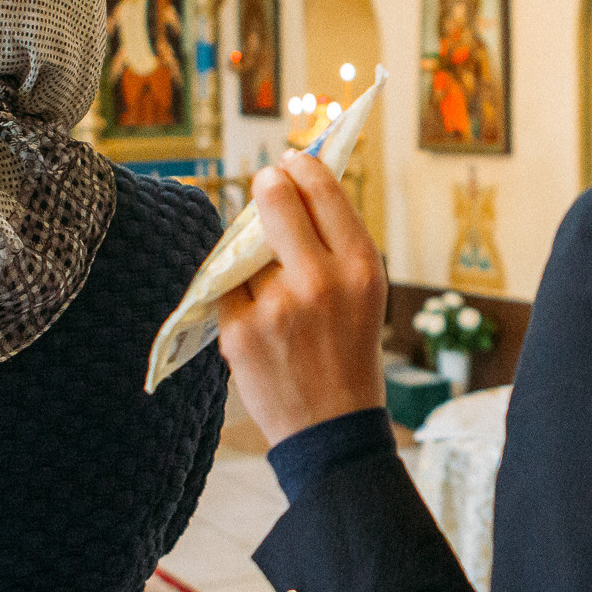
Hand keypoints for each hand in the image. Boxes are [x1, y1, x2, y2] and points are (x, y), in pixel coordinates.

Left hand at [217, 154, 387, 444]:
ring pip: (247, 248)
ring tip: (275, 288)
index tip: (289, 161)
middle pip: (275, 200)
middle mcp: (321, 280)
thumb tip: (290, 188)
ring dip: (253, 254)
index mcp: (361, 267)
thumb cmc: (349, 354)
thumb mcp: (364, 296)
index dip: (300, 167)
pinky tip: (258, 317)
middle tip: (263, 184)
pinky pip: (227, 287)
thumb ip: (334, 245)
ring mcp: (276, 305)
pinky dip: (236, 294)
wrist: (332, 430)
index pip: (322, 190)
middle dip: (266, 185)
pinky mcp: (241, 331)